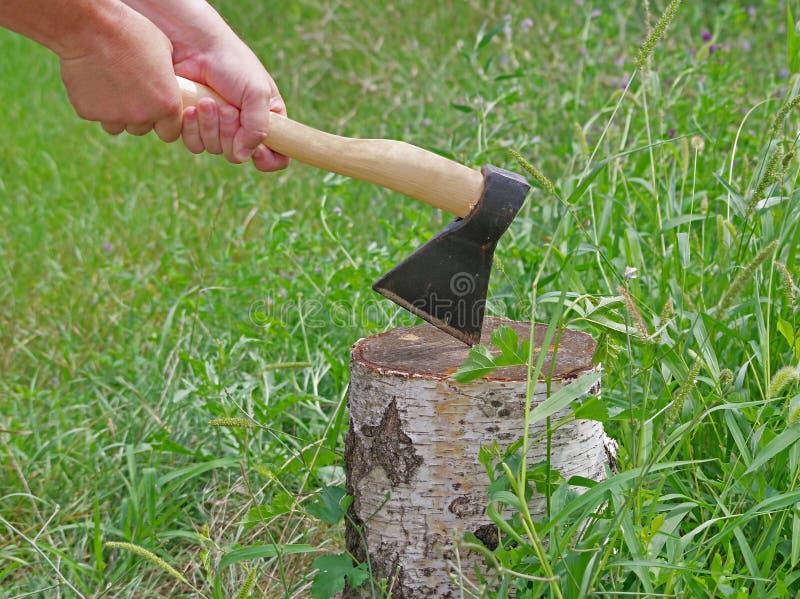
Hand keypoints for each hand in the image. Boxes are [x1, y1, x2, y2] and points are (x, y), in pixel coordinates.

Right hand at [58, 5, 181, 141]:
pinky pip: (94, 113)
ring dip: (115, 112)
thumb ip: (166, 79)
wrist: (91, 26)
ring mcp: (115, 116)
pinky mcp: (89, 112)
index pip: (170, 132)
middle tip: (129, 90)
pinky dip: (93, 102)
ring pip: (117, 125)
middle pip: (142, 128)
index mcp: (167, 104)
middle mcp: (143, 116)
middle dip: (137, 114)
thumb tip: (166, 86)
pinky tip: (92, 79)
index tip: (156, 110)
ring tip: (110, 84)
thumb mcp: (163, 52)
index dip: (163, 122)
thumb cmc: (131, 32)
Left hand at [172, 31, 288, 171]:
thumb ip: (257, 128)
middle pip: (239, 155)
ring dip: (210, 127)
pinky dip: (192, 128)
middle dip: (231, 133)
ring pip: (215, 149)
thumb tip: (242, 156)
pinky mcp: (194, 126)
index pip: (278, 156)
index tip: (258, 152)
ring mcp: (218, 129)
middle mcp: (243, 129)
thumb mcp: (256, 93)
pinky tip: (191, 108)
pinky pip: (194, 144)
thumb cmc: (232, 64)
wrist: (194, 45)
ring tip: (207, 102)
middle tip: (228, 108)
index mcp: (267, 121)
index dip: (269, 160)